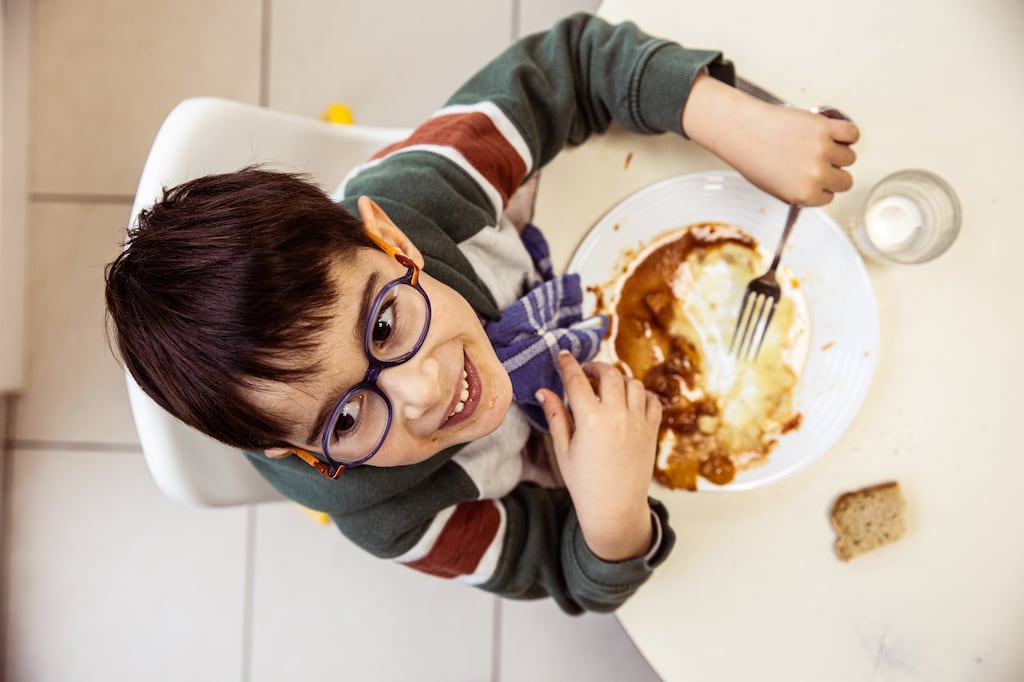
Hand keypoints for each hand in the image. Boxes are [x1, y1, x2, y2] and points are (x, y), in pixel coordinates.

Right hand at [536, 351, 661, 560]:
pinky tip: (629, 400)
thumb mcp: (563, 450)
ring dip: (618, 379)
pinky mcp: (652, 430)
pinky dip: (641, 394)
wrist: (615, 508)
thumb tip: (543, 391)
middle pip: (609, 374)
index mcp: (590, 420)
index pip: (577, 380)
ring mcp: (638, 422)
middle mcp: (617, 416)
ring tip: (606, 387)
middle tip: (586, 372)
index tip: (563, 355)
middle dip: (595, 367)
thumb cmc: (584, 483)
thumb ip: (555, 416)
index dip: (568, 364)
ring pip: (632, 383)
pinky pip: (652, 400)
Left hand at [682, 73, 859, 205]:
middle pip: (845, 181)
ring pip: (850, 157)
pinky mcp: (825, 128)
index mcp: (804, 195)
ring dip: (838, 151)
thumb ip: (802, 192)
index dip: (822, 186)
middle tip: (821, 162)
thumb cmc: (753, 156)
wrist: (742, 130)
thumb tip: (822, 188)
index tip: (815, 178)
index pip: (830, 197)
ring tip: (820, 146)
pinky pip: (853, 134)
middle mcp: (815, 175)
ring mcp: (822, 151)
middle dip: (834, 173)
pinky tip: (835, 133)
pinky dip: (847, 134)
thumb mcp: (776, 188)